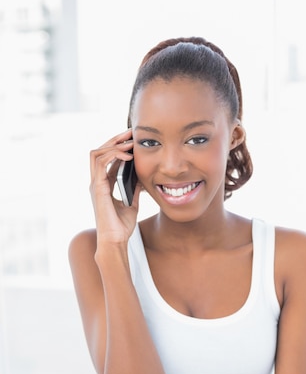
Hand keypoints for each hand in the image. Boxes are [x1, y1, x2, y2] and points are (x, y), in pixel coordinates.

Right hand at [89, 129, 140, 243]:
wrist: (115, 241)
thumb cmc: (121, 227)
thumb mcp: (132, 203)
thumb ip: (134, 189)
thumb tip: (142, 178)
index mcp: (103, 185)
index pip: (108, 159)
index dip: (119, 148)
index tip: (133, 141)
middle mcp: (97, 182)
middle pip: (100, 151)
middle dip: (115, 140)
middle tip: (130, 133)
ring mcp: (95, 184)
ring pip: (96, 153)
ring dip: (113, 144)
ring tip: (129, 141)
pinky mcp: (97, 187)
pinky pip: (101, 163)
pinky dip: (113, 155)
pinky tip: (128, 156)